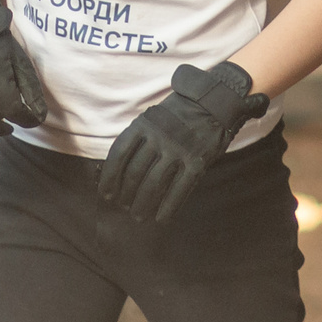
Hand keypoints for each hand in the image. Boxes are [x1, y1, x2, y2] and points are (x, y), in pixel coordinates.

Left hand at [100, 61, 266, 223]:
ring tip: (138, 216)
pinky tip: (161, 219)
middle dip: (126, 195)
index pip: (119, 154)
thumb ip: (138, 139)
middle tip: (123, 207)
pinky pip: (180, 190)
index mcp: (144, 124)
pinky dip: (168, 207)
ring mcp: (179, 149)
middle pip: (135, 172)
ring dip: (143, 204)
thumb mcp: (153, 117)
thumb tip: (119, 170)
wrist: (215, 102)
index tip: (106, 194)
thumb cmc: (179, 114)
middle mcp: (159, 137)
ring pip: (154, 184)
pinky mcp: (197, 161)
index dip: (109, 177)